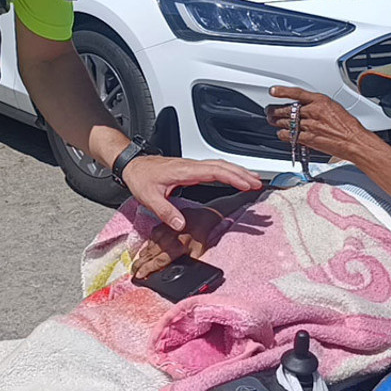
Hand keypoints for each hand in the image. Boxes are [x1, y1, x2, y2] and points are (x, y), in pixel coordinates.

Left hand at [120, 155, 261, 231]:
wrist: (133, 165)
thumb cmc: (141, 178)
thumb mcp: (149, 197)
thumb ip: (166, 211)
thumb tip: (181, 225)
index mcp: (184, 171)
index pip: (214, 171)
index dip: (232, 176)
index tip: (246, 184)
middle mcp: (191, 166)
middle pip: (222, 166)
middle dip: (242, 173)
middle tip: (258, 184)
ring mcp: (192, 166)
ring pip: (220, 164)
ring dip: (237, 171)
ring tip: (254, 180)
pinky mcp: (192, 168)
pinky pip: (214, 167)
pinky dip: (228, 171)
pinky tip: (235, 177)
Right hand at [131, 206, 224, 278]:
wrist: (201, 217)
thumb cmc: (200, 236)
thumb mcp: (198, 253)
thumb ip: (187, 263)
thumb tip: (181, 273)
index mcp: (175, 248)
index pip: (157, 262)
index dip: (147, 270)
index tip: (139, 276)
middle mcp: (166, 241)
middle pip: (149, 256)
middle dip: (139, 265)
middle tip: (132, 273)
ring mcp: (162, 233)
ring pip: (148, 247)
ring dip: (141, 257)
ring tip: (135, 265)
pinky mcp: (160, 227)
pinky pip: (150, 239)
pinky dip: (146, 246)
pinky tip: (144, 252)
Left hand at [265, 86, 379, 160]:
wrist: (354, 141)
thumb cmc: (348, 126)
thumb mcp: (334, 107)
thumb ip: (319, 106)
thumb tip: (307, 106)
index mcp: (321, 101)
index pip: (297, 93)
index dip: (283, 91)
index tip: (273, 90)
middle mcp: (313, 112)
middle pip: (288, 109)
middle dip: (276, 110)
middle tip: (270, 110)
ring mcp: (309, 125)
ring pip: (286, 122)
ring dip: (277, 121)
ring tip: (272, 120)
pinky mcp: (308, 138)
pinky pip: (290, 135)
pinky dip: (283, 134)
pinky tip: (281, 133)